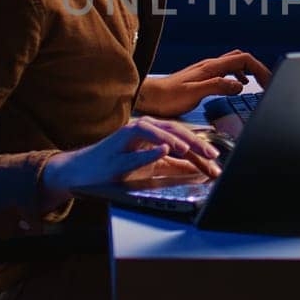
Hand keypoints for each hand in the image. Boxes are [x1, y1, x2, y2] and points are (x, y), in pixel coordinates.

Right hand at [39, 116, 221, 210]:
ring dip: (173, 140)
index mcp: (152, 131)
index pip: (181, 135)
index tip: (216, 161)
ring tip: (189, 149)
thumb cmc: (117, 165)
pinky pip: (134, 152)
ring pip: (153, 134)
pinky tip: (163, 150)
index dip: (200, 147)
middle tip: (211, 154)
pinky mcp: (115, 154)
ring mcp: (126, 140)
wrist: (83, 170)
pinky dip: (149, 151)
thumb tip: (198, 168)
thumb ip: (173, 165)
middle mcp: (141, 130)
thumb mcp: (150, 166)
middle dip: (194, 142)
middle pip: (172, 129)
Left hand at [133, 49, 273, 116]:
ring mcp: (206, 70)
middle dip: (258, 68)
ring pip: (234, 63)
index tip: (270, 82)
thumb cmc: (167, 97)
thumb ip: (217, 86)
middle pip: (241, 58)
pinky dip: (238, 76)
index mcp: (211, 67)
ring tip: (258, 84)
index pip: (244, 60)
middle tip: (267, 83)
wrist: (148, 96)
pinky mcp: (202, 77)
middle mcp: (210, 65)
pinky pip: (226, 71)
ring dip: (249, 71)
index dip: (261, 69)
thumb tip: (240, 85)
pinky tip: (237, 87)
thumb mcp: (194, 93)